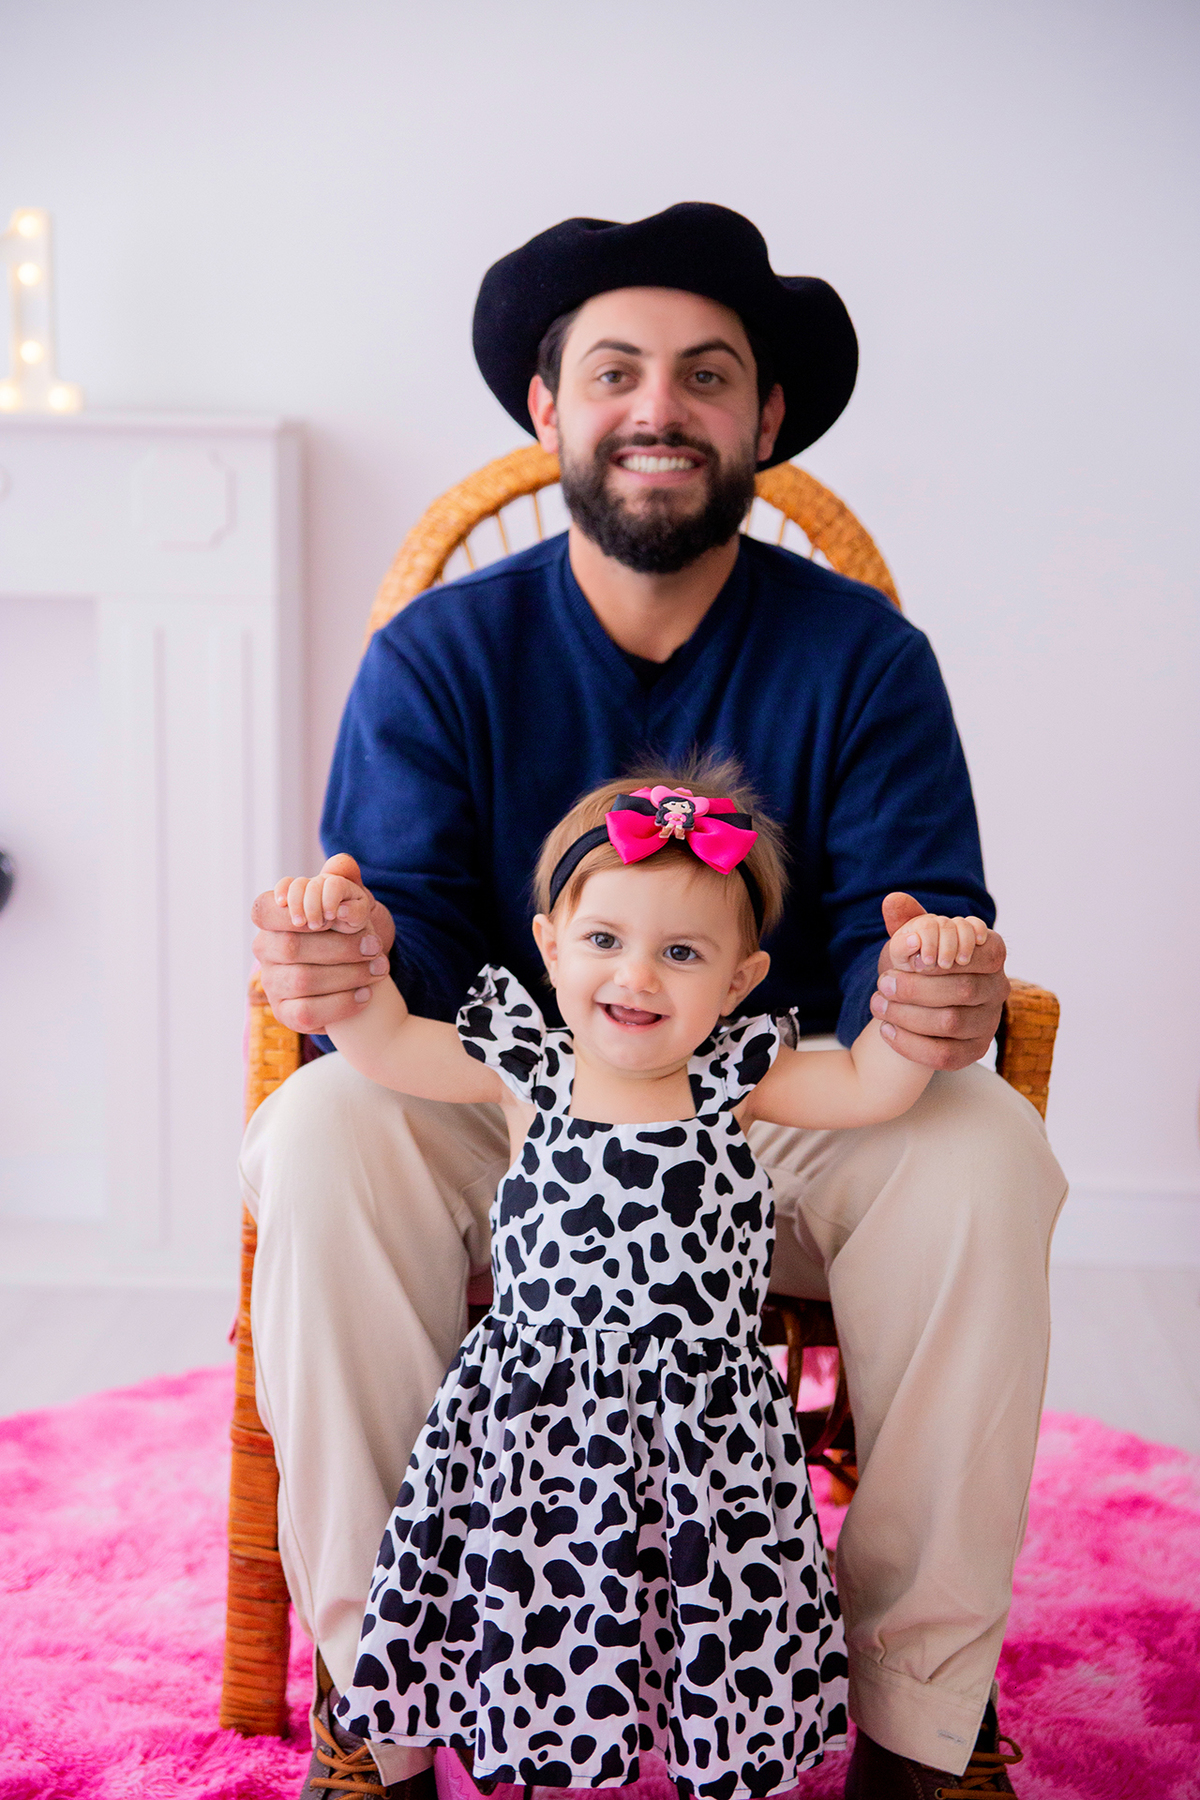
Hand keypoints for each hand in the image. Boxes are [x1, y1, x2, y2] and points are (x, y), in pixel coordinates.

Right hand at [251, 853, 396, 1034]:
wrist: (363, 969)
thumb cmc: (351, 928)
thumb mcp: (351, 899)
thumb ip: (344, 879)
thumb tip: (342, 863)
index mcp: (271, 917)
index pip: (264, 910)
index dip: (297, 912)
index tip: (335, 916)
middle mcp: (263, 950)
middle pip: (291, 948)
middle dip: (339, 947)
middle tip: (376, 947)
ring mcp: (271, 984)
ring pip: (302, 981)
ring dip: (347, 975)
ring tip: (378, 970)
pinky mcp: (285, 1013)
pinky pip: (307, 1013)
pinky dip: (340, 1003)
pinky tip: (365, 994)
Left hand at [870, 891, 1008, 1071]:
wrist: (919, 1004)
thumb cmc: (920, 964)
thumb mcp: (915, 938)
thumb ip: (908, 919)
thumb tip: (892, 900)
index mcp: (992, 955)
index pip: (986, 953)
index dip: (949, 955)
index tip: (913, 959)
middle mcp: (998, 989)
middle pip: (964, 989)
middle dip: (917, 986)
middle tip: (882, 982)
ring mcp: (989, 1023)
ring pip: (951, 1023)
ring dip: (908, 1015)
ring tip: (878, 1004)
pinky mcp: (974, 1052)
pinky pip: (945, 1055)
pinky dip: (911, 1044)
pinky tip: (886, 1030)